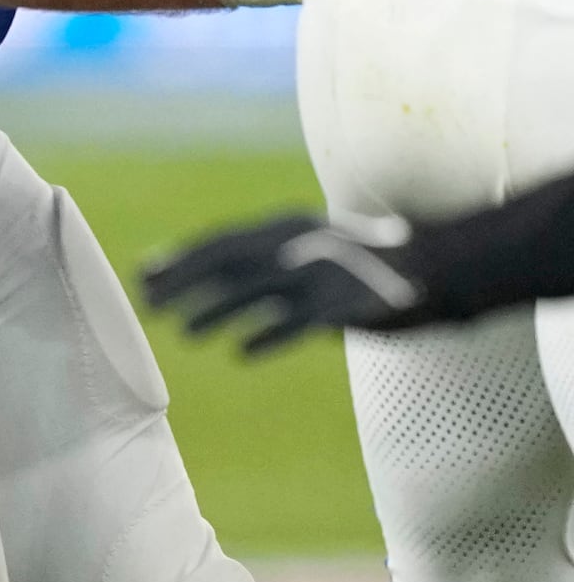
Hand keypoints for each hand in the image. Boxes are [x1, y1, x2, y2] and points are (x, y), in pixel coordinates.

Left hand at [143, 214, 433, 354]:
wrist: (438, 267)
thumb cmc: (356, 266)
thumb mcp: (301, 253)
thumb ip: (254, 264)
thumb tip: (191, 278)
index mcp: (287, 229)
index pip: (221, 242)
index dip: (181, 260)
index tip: (143, 277)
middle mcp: (301, 245)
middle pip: (231, 261)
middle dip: (186, 282)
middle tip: (148, 306)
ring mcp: (326, 273)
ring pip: (261, 289)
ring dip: (218, 309)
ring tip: (182, 333)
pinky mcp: (351, 303)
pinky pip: (303, 321)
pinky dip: (271, 334)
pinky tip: (241, 352)